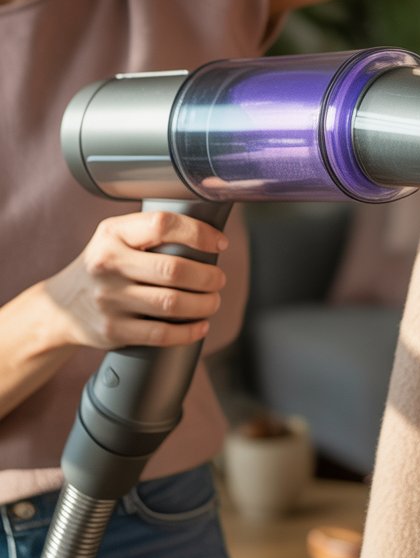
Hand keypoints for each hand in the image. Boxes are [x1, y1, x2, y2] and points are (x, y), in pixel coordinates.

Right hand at [43, 210, 227, 349]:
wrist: (62, 307)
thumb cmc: (103, 267)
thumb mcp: (115, 238)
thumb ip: (150, 232)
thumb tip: (208, 235)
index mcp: (112, 233)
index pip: (162, 224)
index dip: (199, 233)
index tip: (219, 244)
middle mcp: (108, 263)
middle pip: (174, 269)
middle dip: (208, 276)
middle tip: (218, 280)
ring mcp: (108, 299)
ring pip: (172, 303)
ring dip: (204, 304)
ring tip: (213, 301)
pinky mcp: (112, 330)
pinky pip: (161, 333)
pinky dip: (189, 331)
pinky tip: (200, 325)